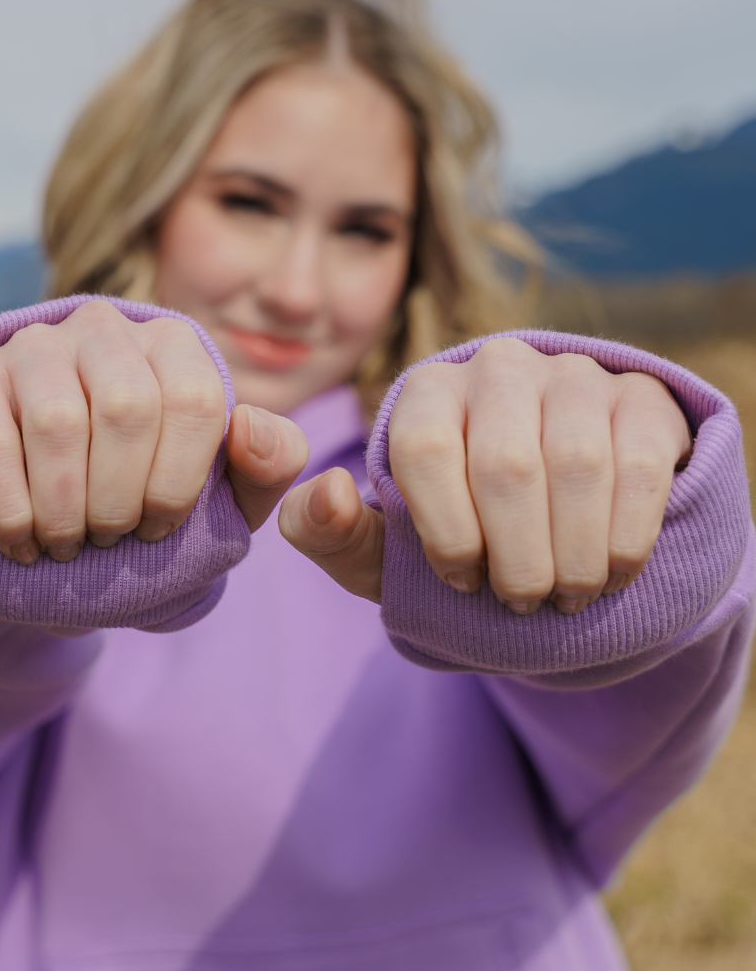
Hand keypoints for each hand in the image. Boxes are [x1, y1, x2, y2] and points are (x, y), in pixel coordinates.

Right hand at [0, 300, 309, 562]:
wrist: (45, 512)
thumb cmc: (144, 496)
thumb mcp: (223, 494)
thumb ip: (268, 465)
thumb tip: (250, 426)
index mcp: (173, 346)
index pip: (194, 399)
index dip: (179, 480)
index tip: (159, 530)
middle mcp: (104, 327)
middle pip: (126, 407)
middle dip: (119, 498)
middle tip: (107, 540)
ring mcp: (33, 343)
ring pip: (57, 420)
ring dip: (64, 508)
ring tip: (66, 546)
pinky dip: (9, 506)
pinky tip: (20, 541)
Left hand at [280, 338, 691, 613]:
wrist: (554, 527)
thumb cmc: (454, 536)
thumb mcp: (382, 550)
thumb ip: (329, 531)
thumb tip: (329, 489)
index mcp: (426, 392)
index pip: (424, 449)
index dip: (446, 531)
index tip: (461, 583)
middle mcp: (497, 366)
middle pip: (505, 461)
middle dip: (516, 553)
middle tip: (522, 603)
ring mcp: (573, 374)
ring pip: (577, 462)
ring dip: (574, 550)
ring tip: (568, 597)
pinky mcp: (641, 396)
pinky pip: (638, 462)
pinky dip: (626, 532)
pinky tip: (612, 571)